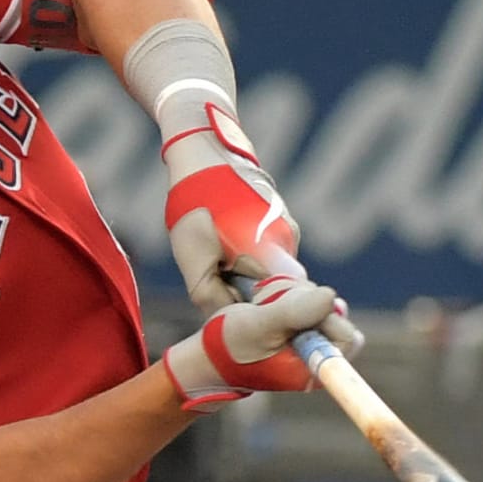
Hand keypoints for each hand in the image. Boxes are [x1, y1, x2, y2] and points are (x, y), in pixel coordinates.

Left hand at [163, 102, 300, 313]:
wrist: (206, 147)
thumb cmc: (196, 202)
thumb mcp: (193, 259)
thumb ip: (211, 297)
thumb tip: (226, 320)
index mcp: (273, 254)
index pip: (289, 307)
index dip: (276, 323)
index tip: (263, 333)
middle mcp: (289, 243)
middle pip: (278, 291)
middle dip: (252, 300)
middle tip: (221, 293)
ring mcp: (286, 229)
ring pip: (270, 271)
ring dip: (246, 276)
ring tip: (216, 258)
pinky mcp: (279, 220)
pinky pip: (267, 253)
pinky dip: (247, 258)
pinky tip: (222, 243)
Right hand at [163, 274, 363, 412]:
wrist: (209, 353)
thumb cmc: (228, 345)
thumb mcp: (257, 326)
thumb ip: (293, 312)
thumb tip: (330, 297)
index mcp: (312, 367)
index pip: (345, 335)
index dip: (322, 316)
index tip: (290, 312)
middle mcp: (316, 353)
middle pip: (332, 311)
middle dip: (299, 299)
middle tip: (265, 306)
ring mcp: (309, 337)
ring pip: (318, 299)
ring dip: (288, 293)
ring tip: (260, 306)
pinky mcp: (300, 324)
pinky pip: (306, 296)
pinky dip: (286, 292)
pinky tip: (264, 302)